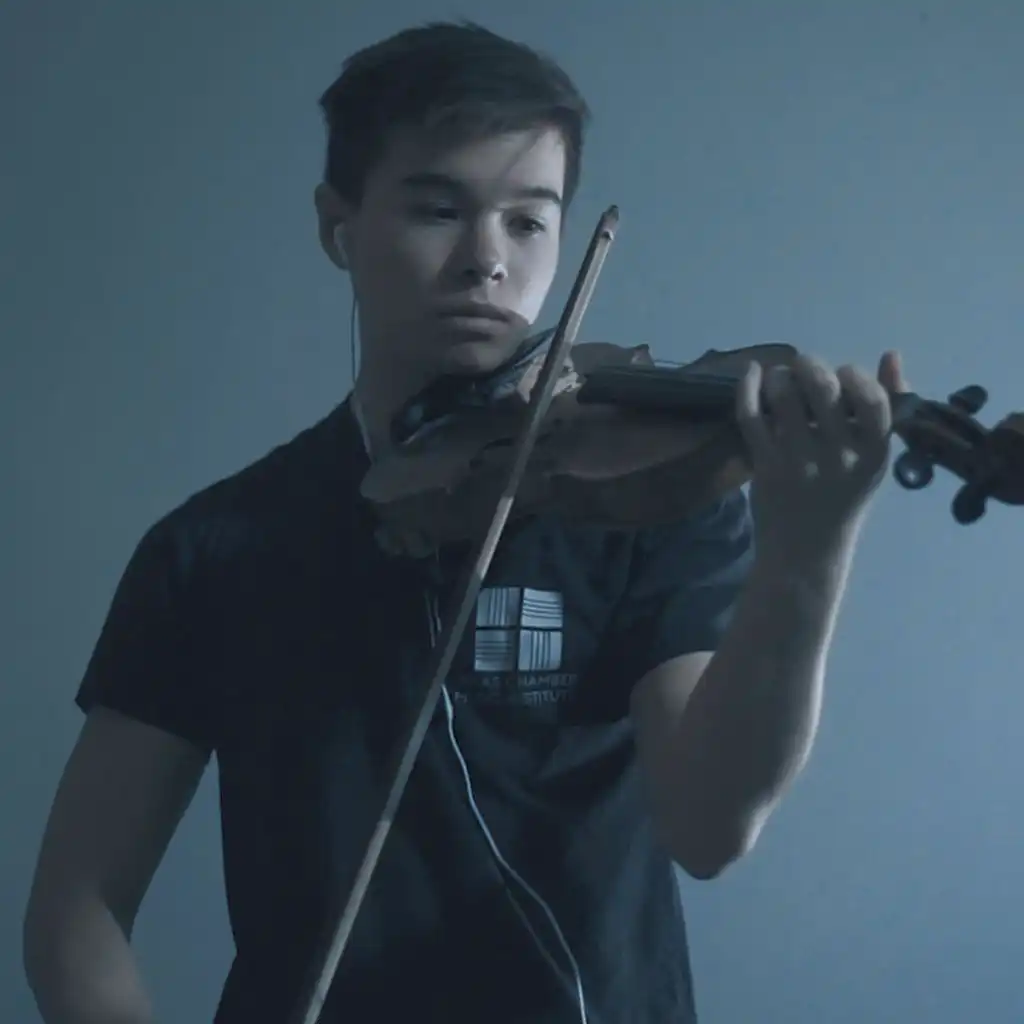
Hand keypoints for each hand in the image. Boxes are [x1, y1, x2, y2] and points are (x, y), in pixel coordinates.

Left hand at [736, 350, 907, 560]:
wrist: (806, 550)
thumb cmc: (842, 497)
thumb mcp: (873, 459)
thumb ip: (885, 409)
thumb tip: (892, 355)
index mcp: (873, 452)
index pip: (871, 398)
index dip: (855, 376)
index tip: (843, 375)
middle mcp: (839, 456)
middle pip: (822, 388)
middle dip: (809, 365)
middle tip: (802, 368)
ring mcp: (800, 461)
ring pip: (784, 395)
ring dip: (778, 376)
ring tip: (778, 380)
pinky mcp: (766, 466)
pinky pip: (752, 415)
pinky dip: (747, 387)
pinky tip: (751, 374)